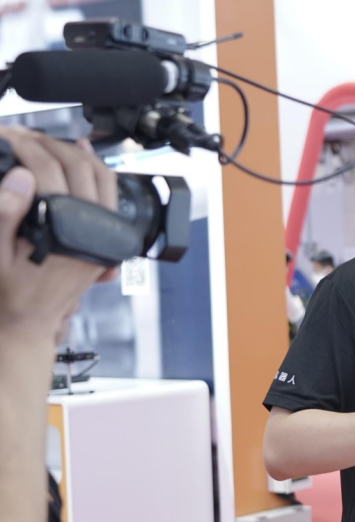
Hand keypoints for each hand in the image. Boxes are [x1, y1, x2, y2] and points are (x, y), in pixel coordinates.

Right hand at [0, 127, 117, 341]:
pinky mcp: (110, 235)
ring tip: (43, 140)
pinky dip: (96, 167)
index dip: (25, 146)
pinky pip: (110, 191)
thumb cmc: (9, 289)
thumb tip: (21, 176)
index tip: (8, 136)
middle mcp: (90, 229)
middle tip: (21, 135)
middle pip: (76, 166)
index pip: (47, 171)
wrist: (31, 319)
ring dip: (72, 150)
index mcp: (61, 231)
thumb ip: (5, 214)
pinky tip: (79, 153)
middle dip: (46, 142)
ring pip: (100, 174)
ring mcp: (105, 232)